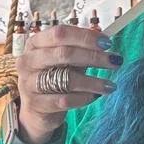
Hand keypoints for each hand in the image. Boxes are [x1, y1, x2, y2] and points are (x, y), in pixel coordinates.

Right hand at [15, 24, 120, 143]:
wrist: (36, 110)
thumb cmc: (52, 79)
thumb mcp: (64, 62)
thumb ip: (80, 51)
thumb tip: (105, 41)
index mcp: (35, 44)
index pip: (60, 33)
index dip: (85, 36)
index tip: (107, 42)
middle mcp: (28, 61)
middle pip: (64, 53)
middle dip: (94, 57)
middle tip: (115, 61)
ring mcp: (28, 83)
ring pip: (66, 79)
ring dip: (93, 82)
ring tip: (110, 85)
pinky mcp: (35, 104)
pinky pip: (64, 100)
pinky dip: (83, 98)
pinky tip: (94, 96)